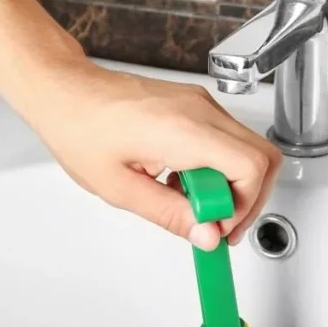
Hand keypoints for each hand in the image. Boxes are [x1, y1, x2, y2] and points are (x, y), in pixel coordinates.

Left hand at [13, 60, 282, 250]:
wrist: (64, 91)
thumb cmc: (81, 129)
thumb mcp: (121, 189)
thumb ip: (170, 215)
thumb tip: (207, 235)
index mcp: (184, 130)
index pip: (252, 167)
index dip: (244, 206)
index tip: (216, 226)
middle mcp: (201, 111)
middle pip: (263, 157)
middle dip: (248, 199)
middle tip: (217, 223)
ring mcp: (200, 104)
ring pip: (247, 149)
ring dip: (231, 184)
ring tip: (191, 203)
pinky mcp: (195, 105)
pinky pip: (226, 140)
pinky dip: (217, 168)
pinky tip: (183, 182)